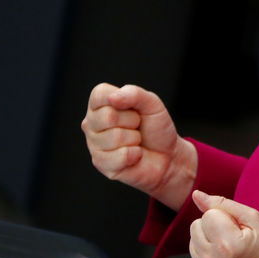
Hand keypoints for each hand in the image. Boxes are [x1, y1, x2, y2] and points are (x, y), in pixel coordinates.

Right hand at [81, 83, 196, 209]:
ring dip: (135, 139)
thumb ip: (134, 94)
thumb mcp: (152, 103)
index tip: (134, 109)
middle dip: (133, 121)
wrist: (167, 155)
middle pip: (109, 117)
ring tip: (135, 141)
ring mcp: (93, 144)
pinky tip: (134, 155)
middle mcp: (91, 123)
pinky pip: (121, 156)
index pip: (100, 94)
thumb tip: (113, 98)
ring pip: (116, 137)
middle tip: (137, 127)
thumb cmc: (155, 127)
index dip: (124, 100)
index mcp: (100, 104)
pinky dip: (135, 155)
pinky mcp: (100, 163)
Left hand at [189, 191, 258, 257]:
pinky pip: (195, 257)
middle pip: (196, 226)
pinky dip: (207, 255)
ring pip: (192, 241)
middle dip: (213, 227)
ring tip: (228, 250)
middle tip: (234, 239)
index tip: (239, 230)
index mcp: (227, 244)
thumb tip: (197, 195)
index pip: (208, 214)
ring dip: (208, 241)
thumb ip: (223, 204)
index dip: (225, 217)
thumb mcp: (254, 219)